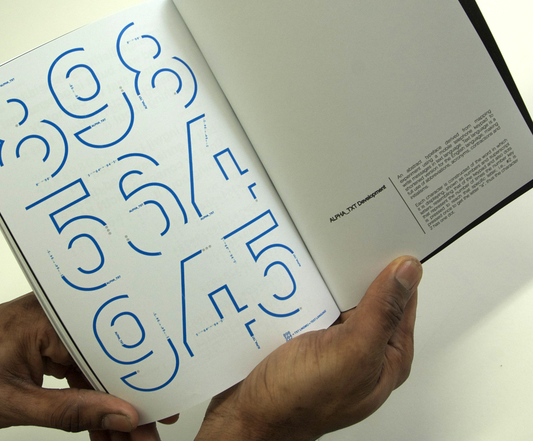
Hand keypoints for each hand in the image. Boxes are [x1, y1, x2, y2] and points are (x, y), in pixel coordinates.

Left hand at [0, 293, 168, 439]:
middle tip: (148, 433)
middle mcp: (53, 313)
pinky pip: (75, 369)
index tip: (161, 410)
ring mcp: (49, 327)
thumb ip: (71, 411)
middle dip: (125, 399)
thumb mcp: (14, 404)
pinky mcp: (44, 341)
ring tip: (126, 439)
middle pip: (104, 359)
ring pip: (92, 368)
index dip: (137, 382)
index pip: (106, 350)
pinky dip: (85, 399)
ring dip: (107, 404)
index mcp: (46, 317)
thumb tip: (121, 415)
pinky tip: (100, 426)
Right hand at [195, 255, 421, 440]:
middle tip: (346, 235)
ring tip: (317, 253)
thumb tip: (409, 272)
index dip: (396, 266)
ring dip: (326, 276)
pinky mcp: (302, 335)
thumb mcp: (351, 354)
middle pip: (367, 293)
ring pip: (335, 294)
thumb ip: (382, 312)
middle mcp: (361, 348)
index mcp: (386, 355)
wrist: (245, 418)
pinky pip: (308, 300)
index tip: (384, 235)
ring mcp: (330, 341)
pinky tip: (294, 274)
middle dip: (356, 266)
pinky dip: (303, 286)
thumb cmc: (298, 401)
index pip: (403, 298)